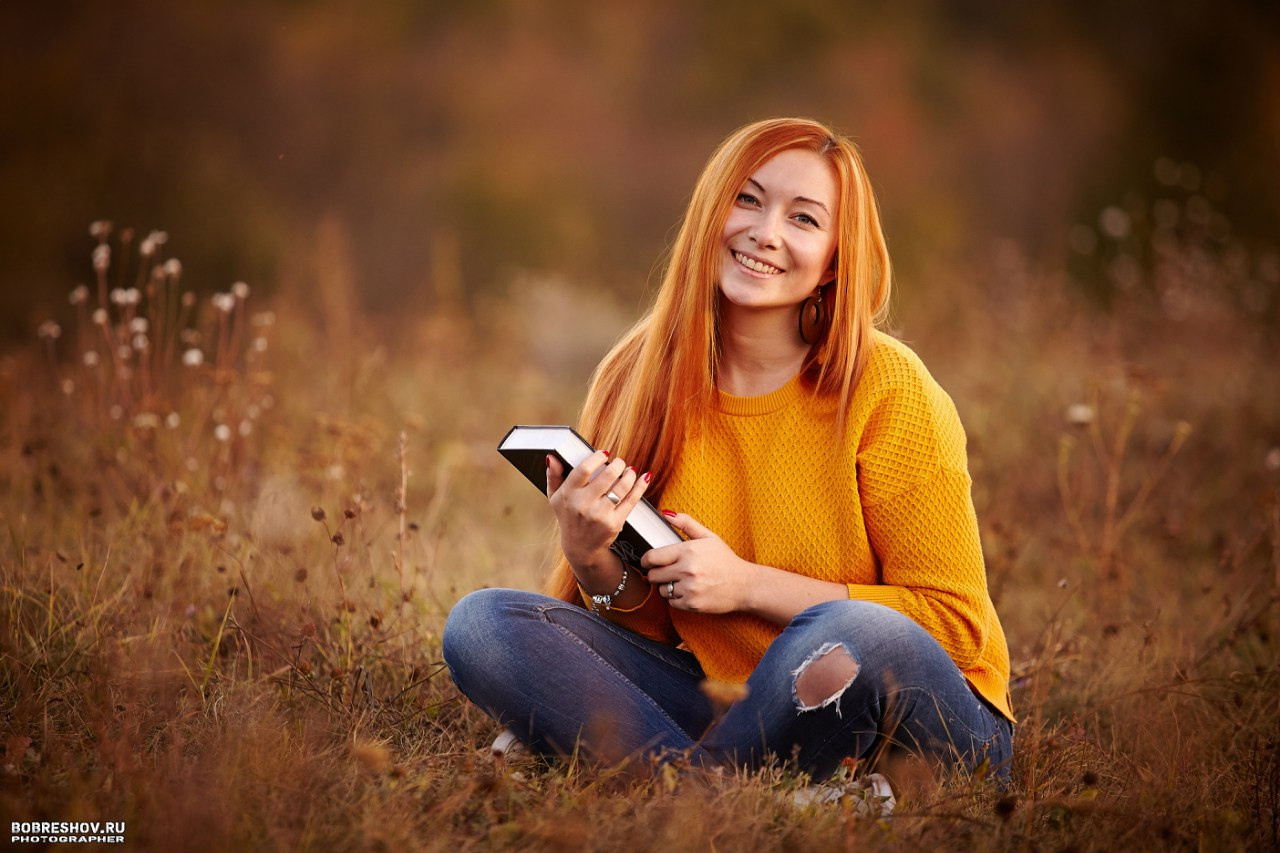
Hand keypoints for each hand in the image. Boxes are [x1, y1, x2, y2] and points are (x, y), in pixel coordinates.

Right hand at [546, 450, 652, 575]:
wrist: (580, 547)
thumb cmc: (568, 517)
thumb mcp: (555, 498)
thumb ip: (553, 476)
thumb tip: (553, 457)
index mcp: (569, 494)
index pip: (584, 469)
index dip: (597, 458)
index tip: (604, 454)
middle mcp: (584, 504)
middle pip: (608, 475)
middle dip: (618, 464)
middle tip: (620, 462)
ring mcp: (600, 515)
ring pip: (622, 487)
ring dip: (629, 475)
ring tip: (630, 471)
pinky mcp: (614, 523)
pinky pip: (631, 501)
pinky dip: (640, 487)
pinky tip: (644, 478)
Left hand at [641, 511, 755, 613]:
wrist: (745, 585)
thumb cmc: (725, 560)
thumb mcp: (708, 537)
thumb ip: (686, 524)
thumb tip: (666, 513)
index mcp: (688, 551)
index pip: (652, 557)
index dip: (646, 560)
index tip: (648, 561)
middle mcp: (687, 570)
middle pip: (653, 575)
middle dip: (657, 573)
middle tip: (667, 572)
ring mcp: (689, 588)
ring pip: (661, 590)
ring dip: (667, 586)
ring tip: (681, 581)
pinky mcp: (692, 604)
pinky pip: (671, 602)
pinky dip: (677, 598)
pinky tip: (689, 591)